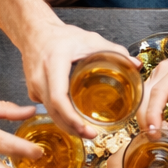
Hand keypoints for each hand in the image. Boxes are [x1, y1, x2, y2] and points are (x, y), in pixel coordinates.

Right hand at [17, 21, 139, 138]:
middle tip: (92, 135)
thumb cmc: (61, 36)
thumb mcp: (90, 40)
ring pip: (49, 113)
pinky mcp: (32, 91)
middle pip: (54, 111)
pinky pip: (47, 108)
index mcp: (54, 63)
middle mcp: (40, 76)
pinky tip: (73, 121)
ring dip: (67, 125)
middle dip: (72, 127)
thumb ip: (114, 51)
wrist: (35, 32)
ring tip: (85, 132)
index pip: (58, 97)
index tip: (86, 128)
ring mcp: (34, 85)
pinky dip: (60, 117)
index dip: (71, 117)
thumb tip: (136, 65)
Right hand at [139, 25, 167, 134]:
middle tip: (154, 138)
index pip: (160, 92)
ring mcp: (160, 71)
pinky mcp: (159, 75)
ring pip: (143, 95)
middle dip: (145, 119)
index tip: (154, 129)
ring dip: (145, 115)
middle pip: (145, 96)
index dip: (153, 112)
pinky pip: (147, 93)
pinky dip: (148, 109)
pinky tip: (159, 122)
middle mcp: (166, 69)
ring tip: (158, 133)